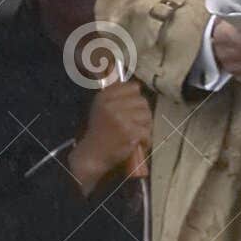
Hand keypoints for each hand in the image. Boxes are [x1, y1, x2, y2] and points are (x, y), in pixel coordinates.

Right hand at [67, 79, 150, 196]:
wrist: (93, 154)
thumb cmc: (100, 131)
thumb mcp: (101, 108)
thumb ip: (116, 95)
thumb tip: (137, 86)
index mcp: (105, 97)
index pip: (133, 87)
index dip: (136, 98)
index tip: (132, 108)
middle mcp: (112, 105)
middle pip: (142, 101)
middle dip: (142, 113)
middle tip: (136, 124)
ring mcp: (121, 118)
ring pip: (147, 115)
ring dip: (145, 126)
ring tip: (137, 134)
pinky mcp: (130, 132)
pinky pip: (147, 131)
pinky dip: (146, 140)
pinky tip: (138, 143)